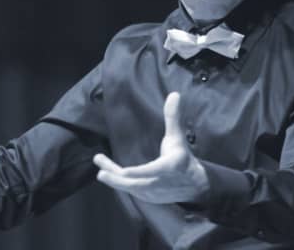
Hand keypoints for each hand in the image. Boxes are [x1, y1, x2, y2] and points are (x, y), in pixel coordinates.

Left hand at [93, 92, 208, 203]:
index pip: (153, 171)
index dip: (139, 173)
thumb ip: (173, 118)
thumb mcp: (178, 138)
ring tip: (99, 164)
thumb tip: (174, 94)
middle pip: (136, 184)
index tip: (124, 172)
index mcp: (170, 166)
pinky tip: (107, 172)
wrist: (194, 185)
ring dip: (113, 178)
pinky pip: (130, 190)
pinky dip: (118, 182)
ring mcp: (153, 193)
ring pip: (130, 187)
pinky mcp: (148, 198)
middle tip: (101, 172)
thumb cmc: (182, 158)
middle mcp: (161, 182)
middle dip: (117, 179)